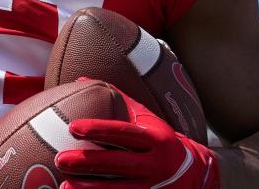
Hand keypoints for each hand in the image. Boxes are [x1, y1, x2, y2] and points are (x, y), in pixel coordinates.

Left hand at [56, 87, 219, 188]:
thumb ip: (117, 99)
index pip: (123, 133)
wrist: (198, 174)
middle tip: (60, 159)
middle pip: (118, 164)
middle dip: (88, 163)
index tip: (73, 128)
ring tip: (65, 186)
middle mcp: (157, 164)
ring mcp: (156, 187)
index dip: (98, 130)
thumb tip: (81, 80)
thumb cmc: (161, 140)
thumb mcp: (147, 119)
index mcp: (155, 139)